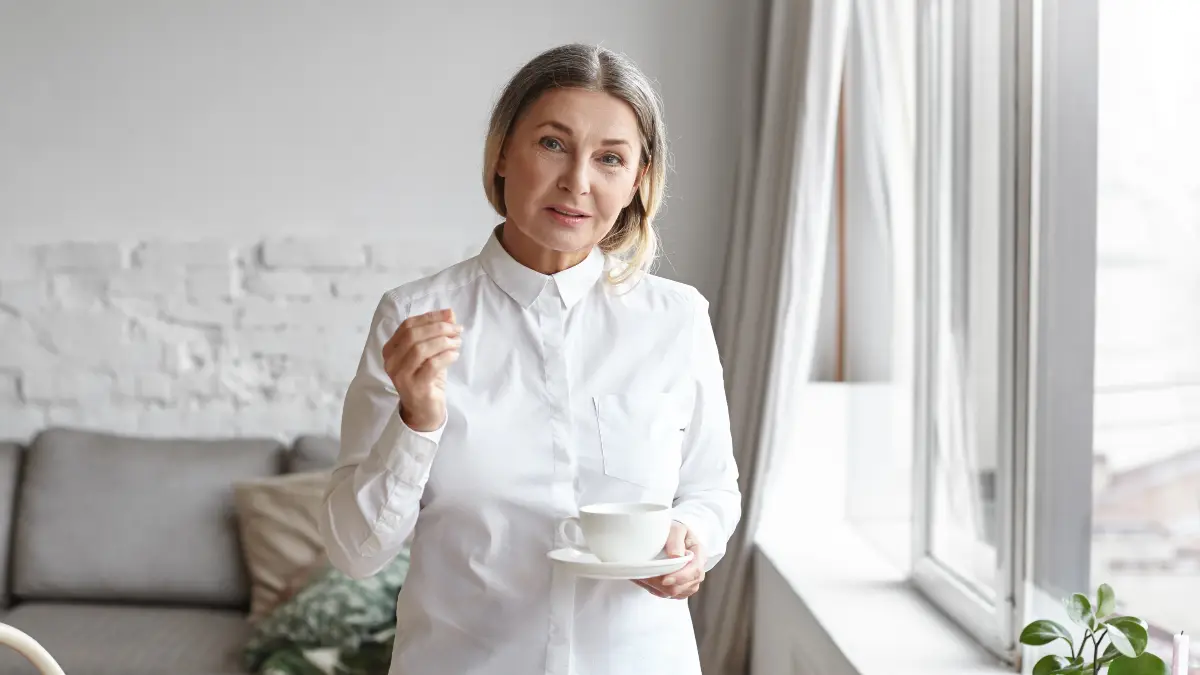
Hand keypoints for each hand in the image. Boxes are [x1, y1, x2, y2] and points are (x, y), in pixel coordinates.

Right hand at [381, 308, 461, 430]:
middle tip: (457, 330)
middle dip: (439, 328)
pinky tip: (455, 355)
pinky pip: (431, 365)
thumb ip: (437, 332)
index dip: (430, 317)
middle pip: (413, 335)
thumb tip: (450, 313)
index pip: (408, 325)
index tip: (450, 316)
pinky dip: (446, 356)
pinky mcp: (414, 387)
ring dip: (443, 342)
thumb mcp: (431, 352)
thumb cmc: (426, 378)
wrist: (423, 411)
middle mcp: (391, 361)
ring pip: (420, 349)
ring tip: (457, 342)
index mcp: (391, 349)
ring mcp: (401, 375)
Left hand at [634, 521, 706, 599]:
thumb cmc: (673, 531)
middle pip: (682, 586)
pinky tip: (647, 578)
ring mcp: (688, 582)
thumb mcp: (676, 529)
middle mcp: (697, 571)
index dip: (680, 577)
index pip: (695, 571)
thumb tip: (676, 556)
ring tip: (643, 574)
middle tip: (645, 575)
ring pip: (673, 593)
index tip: (664, 579)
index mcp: (699, 554)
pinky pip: (667, 595)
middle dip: (663, 583)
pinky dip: (654, 588)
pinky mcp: (678, 589)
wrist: (668, 536)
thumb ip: (676, 540)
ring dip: (656, 586)